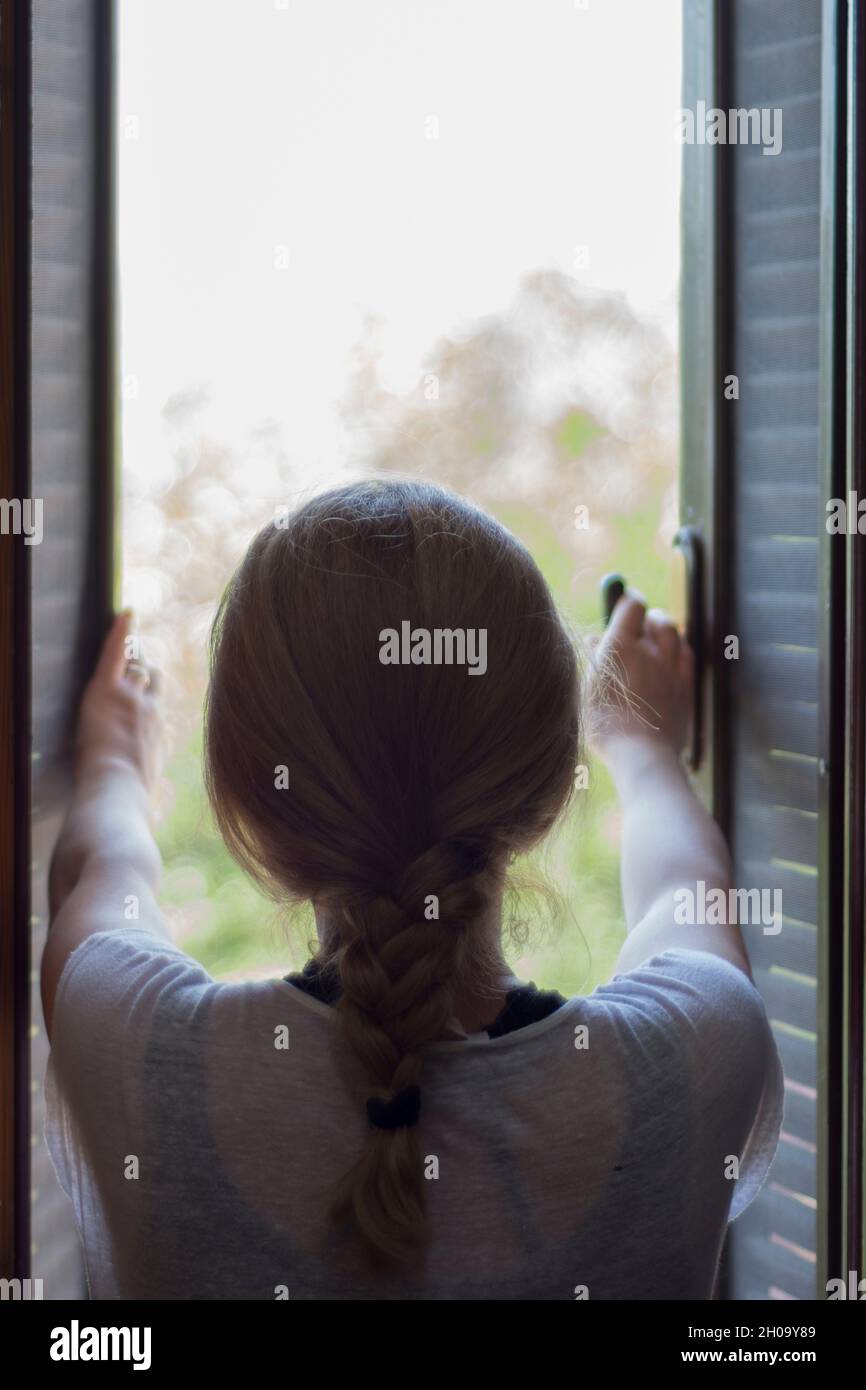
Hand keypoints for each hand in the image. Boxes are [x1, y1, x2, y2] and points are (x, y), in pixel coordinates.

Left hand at [74, 610, 163, 794]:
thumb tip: (153, 810)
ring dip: (129, 657)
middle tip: (132, 666)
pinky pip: (115, 652)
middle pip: (152, 681)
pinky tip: (127, 613)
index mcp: (159, 735)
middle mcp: (152, 711)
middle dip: (143, 673)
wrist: (116, 792)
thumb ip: (151, 794)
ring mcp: (132, 698)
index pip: (157, 706)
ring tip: (124, 645)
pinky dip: (121, 631)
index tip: (146, 696)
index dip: (150, 698)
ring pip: (137, 667)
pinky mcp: (109, 689)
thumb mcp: (146, 796)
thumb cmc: (129, 802)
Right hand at [586, 588, 692, 759]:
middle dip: (648, 617)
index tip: (624, 604)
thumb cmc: (605, 724)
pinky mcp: (686, 687)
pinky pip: (687, 655)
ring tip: (655, 637)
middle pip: (656, 618)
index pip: (631, 606)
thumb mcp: (588, 689)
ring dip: (664, 630)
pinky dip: (679, 649)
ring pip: (674, 634)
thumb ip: (595, 659)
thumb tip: (596, 639)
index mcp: (620, 647)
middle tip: (639, 624)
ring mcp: (671, 668)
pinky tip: (672, 656)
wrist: (641, 753)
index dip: (627, 601)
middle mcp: (649, 651)